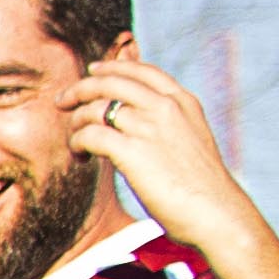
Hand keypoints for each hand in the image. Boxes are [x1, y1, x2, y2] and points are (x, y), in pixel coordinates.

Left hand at [77, 44, 248, 241]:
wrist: (215, 211)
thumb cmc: (201, 185)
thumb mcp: (191, 139)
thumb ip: (168, 122)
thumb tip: (135, 118)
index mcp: (183, 102)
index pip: (142, 71)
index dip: (112, 68)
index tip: (92, 71)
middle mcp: (166, 108)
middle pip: (111, 82)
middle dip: (81, 88)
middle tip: (63, 101)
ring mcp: (150, 127)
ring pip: (96, 108)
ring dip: (77, 122)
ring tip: (76, 142)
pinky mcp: (132, 151)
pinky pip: (90, 135)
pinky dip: (78, 143)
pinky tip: (80, 155)